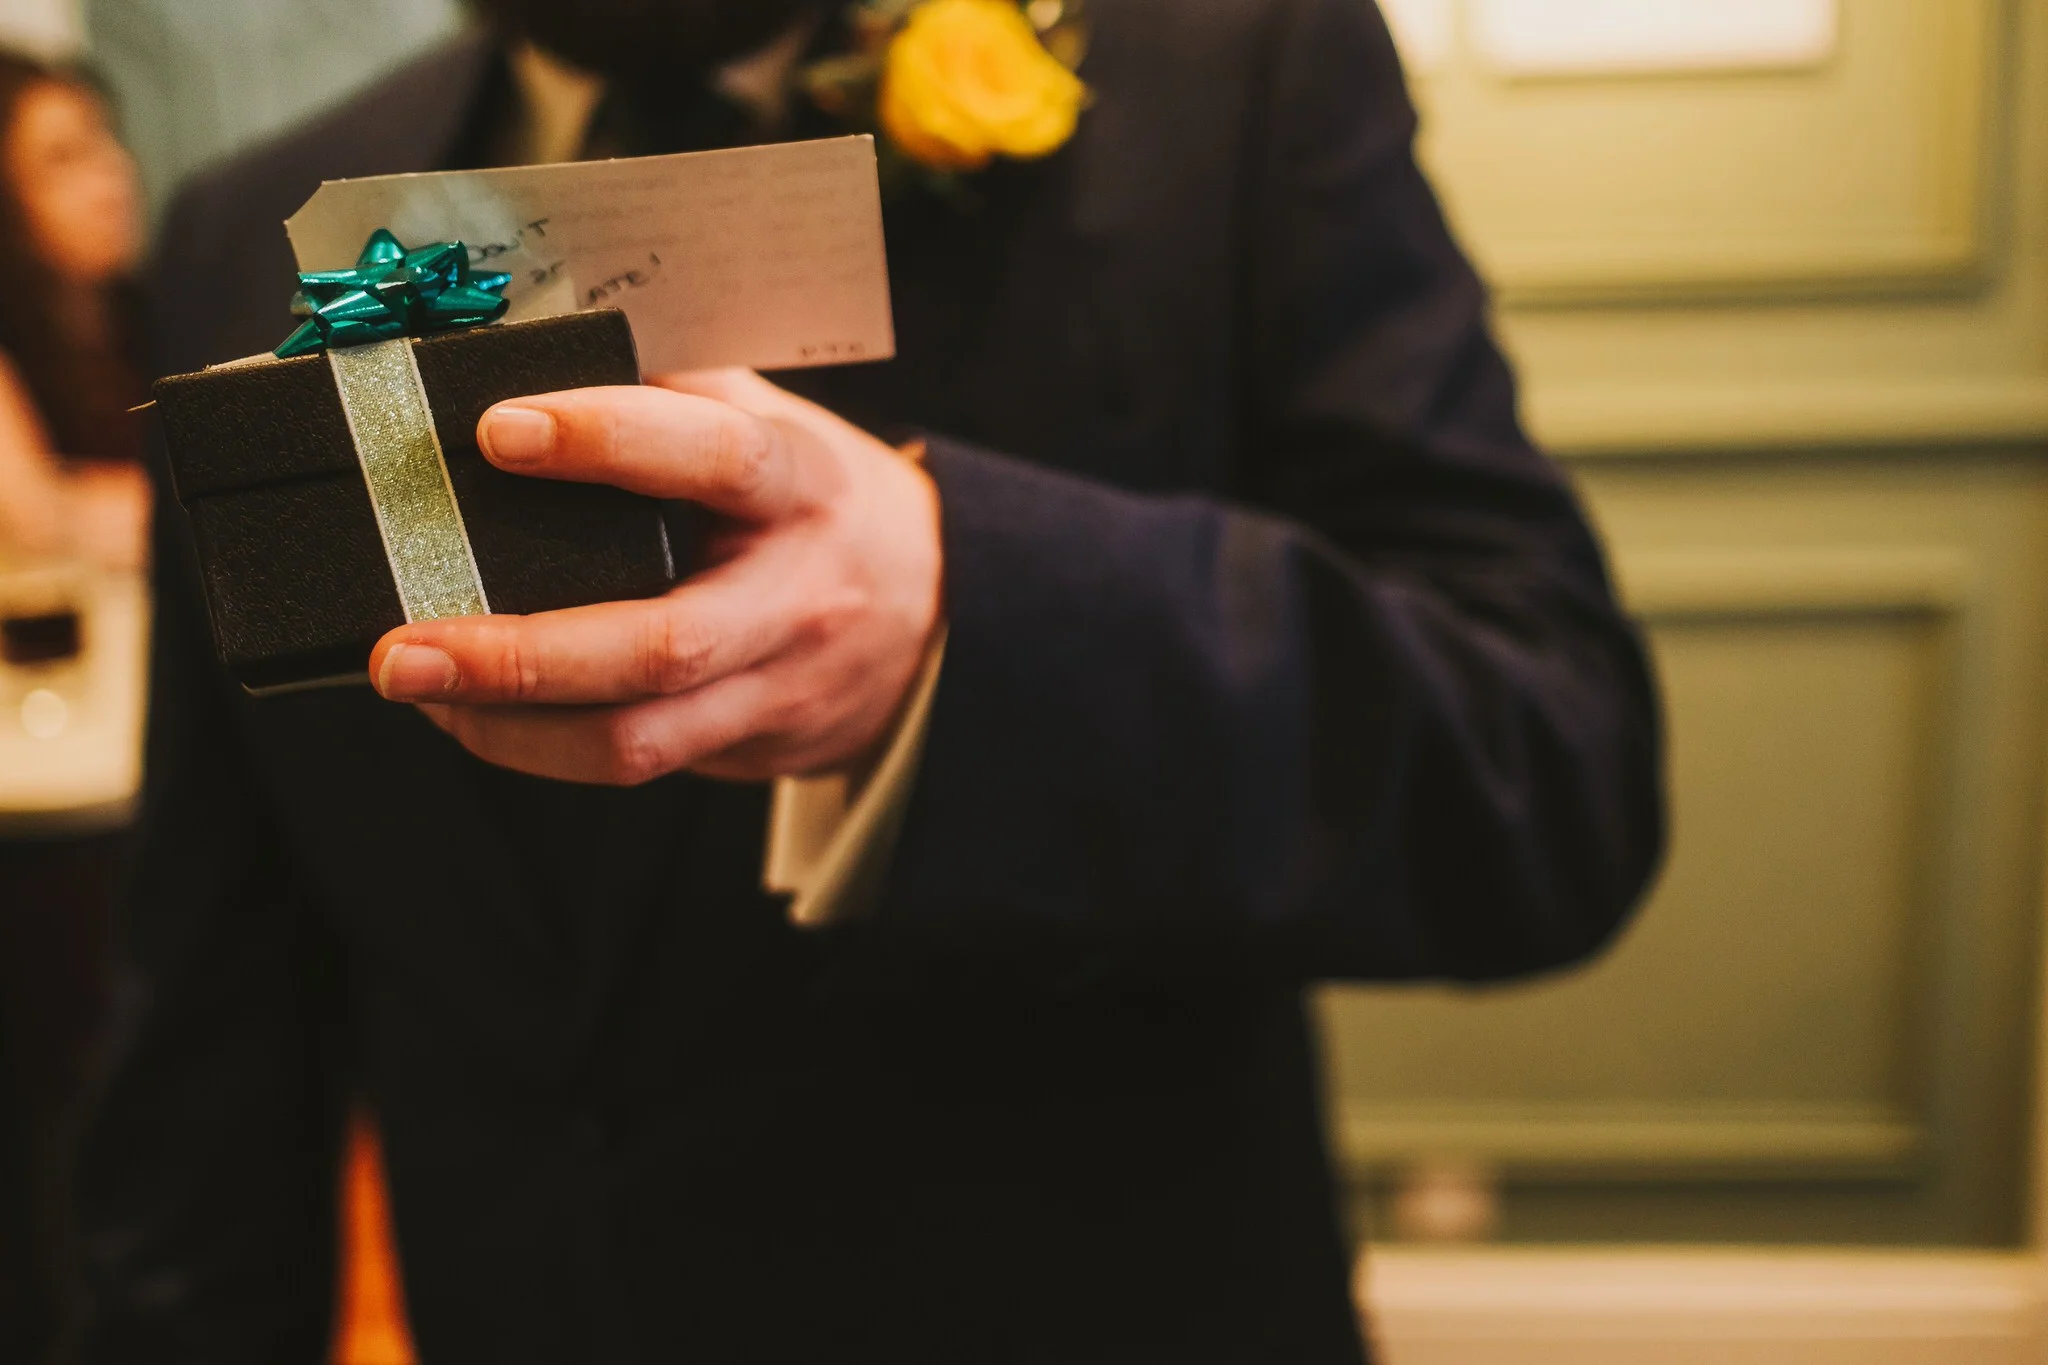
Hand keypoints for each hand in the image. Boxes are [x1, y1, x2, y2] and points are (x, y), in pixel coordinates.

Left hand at [367, 369, 942, 784]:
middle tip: (403, 647)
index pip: (715, 456)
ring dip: (511, 725)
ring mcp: (776, 685)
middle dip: (522, 656)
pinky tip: (472, 714)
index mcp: (799, 485)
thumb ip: (672, 392)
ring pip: (640, 737)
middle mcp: (793, 595)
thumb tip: (524, 343)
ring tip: (416, 686)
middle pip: (662, 646)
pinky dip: (537, 745)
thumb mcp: (770, 423)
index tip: (499, 430)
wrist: (938, 613)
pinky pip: (635, 761)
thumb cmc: (816, 502)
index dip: (609, 441)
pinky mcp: (749, 745)